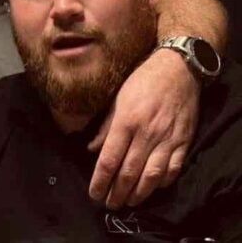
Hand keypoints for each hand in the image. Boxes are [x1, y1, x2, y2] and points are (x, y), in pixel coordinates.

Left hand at [88, 49, 199, 208]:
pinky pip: (174, 168)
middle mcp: (146, 134)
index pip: (109, 159)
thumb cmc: (141, 81)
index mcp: (126, 122)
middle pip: (129, 172)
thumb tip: (91, 149)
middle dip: (117, 192)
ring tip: (128, 202)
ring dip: (139, 193)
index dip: (100, 180)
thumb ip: (105, 127)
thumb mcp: (116, 99)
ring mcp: (167, 139)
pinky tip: (153, 187)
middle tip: (109, 204)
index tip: (94, 193)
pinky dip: (163, 182)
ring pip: (152, 175)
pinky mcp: (184, 141)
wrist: (177, 70)